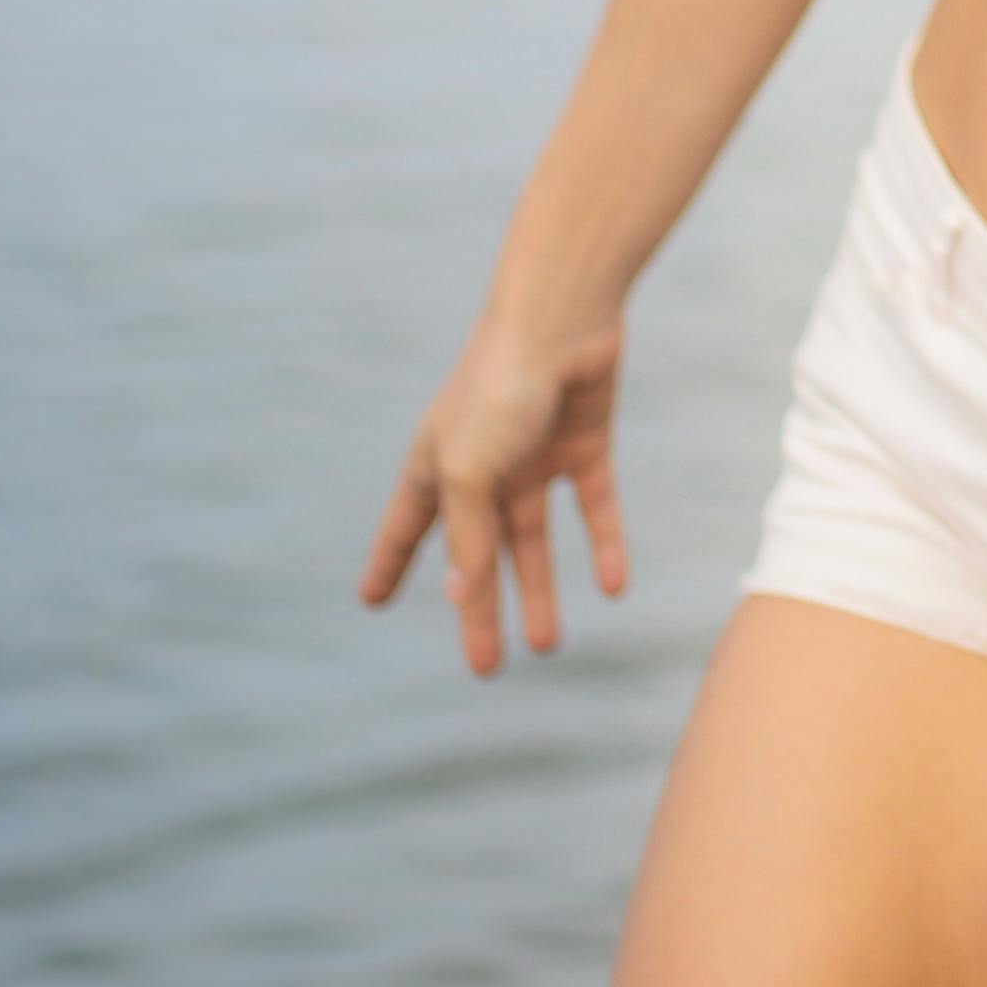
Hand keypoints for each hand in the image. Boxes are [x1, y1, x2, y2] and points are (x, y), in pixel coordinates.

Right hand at [355, 313, 631, 677]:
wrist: (565, 319)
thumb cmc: (499, 389)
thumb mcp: (470, 473)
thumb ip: (468, 538)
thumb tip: (464, 599)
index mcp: (436, 466)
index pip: (405, 529)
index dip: (389, 565)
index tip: (372, 601)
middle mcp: (482, 465)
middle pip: (477, 553)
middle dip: (478, 610)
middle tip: (484, 668)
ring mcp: (533, 456)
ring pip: (535, 539)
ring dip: (542, 590)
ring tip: (547, 646)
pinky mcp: (584, 445)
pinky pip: (593, 507)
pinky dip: (604, 545)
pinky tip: (615, 588)